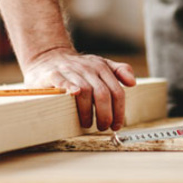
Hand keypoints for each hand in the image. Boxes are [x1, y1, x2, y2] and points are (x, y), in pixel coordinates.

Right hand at [22, 46, 136, 130]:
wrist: (49, 55)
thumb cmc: (77, 66)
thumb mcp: (100, 64)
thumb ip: (119, 71)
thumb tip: (133, 82)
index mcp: (101, 67)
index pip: (116, 91)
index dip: (119, 111)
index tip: (116, 125)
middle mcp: (88, 68)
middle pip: (103, 94)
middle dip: (105, 115)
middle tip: (103, 127)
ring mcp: (71, 70)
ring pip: (85, 91)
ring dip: (88, 112)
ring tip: (87, 123)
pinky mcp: (54, 74)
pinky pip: (63, 82)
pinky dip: (70, 89)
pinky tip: (74, 97)